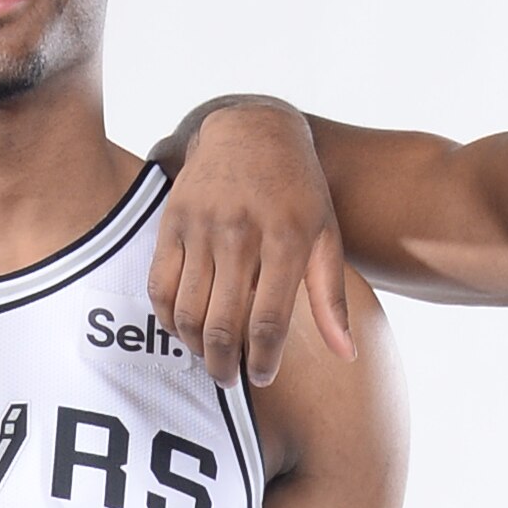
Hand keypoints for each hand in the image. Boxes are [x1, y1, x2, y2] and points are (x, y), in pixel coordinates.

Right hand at [149, 103, 353, 389]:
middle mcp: (241, 232)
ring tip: (209, 356)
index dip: (263, 360)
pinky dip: (168, 318)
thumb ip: (331, 298)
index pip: (269, 321)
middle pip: (223, 325)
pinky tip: (183, 328)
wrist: (251, 128)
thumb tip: (347, 356)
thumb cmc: (297, 190)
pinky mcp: (172, 222)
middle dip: (224, 366)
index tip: (262, 377)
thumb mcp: (325, 235)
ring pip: (188, 312)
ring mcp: (202, 226)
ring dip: (196, 347)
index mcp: (286, 239)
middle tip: (230, 379)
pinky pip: (160, 287)